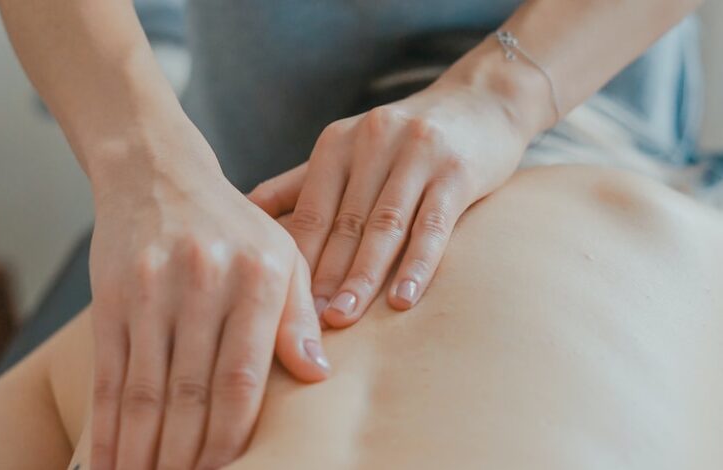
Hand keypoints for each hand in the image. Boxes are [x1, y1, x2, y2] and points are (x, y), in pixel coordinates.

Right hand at [86, 126, 329, 469]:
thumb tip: (315, 376)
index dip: (233, 437)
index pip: (243, 377)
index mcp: (258, 277)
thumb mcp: (283, 256)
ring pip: (145, 392)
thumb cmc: (234, 225)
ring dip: (143, 451)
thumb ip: (299, 317)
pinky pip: (108, 374)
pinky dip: (106, 425)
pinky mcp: (110, 297)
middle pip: (191, 393)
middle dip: (187, 456)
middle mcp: (203, 283)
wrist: (158, 174)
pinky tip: (108, 460)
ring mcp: (151, 290)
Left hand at [248, 77, 529, 327]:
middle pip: (344, 222)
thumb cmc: (405, 139)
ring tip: (344, 317)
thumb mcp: (349, 149)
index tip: (280, 304)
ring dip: (363, 276)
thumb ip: (301, 182)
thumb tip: (245, 212)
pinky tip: (403, 299)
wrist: (481, 101)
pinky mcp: (457, 170)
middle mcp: (373, 141)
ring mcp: (417, 154)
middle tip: (307, 323)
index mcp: (338, 142)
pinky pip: (433, 224)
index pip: (310, 210)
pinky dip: (417, 264)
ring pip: (385, 226)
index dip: (296, 259)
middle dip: (324, 276)